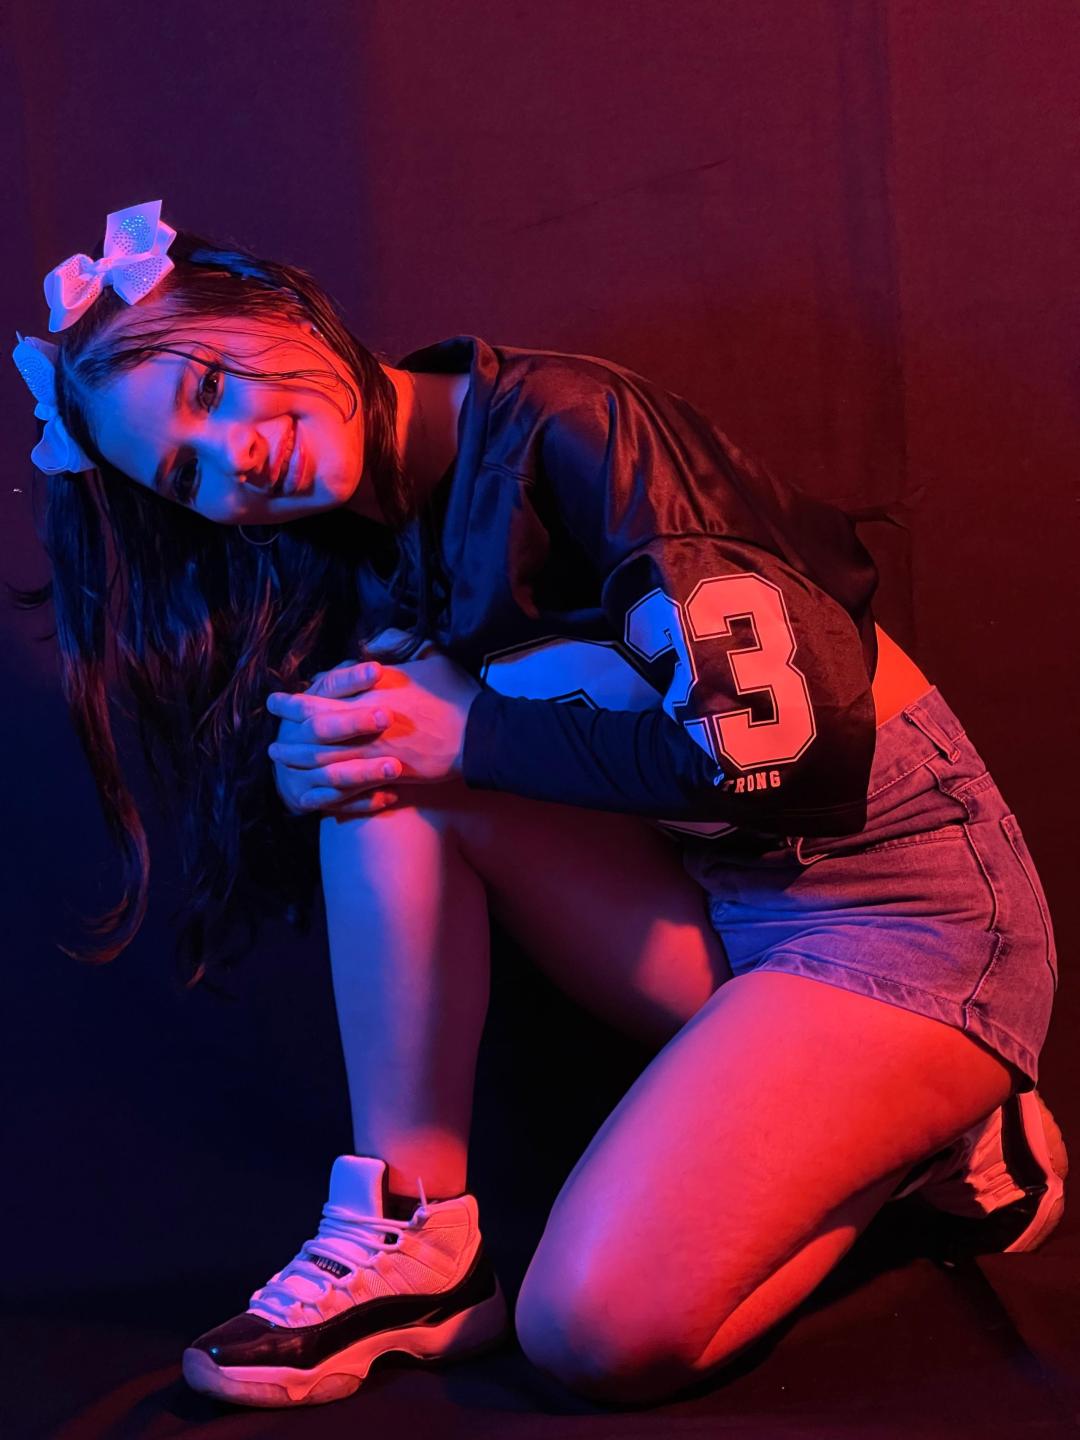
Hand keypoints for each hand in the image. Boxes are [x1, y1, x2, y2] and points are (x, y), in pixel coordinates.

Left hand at [266, 647, 481, 805]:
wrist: (480, 734)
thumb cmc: (456, 694)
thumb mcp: (430, 656)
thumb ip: (399, 644)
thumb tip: (374, 642)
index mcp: (373, 689)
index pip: (323, 693)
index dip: (296, 700)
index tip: (276, 701)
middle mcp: (367, 720)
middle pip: (316, 729)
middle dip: (290, 735)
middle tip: (273, 742)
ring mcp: (376, 749)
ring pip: (326, 758)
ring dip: (300, 762)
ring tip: (284, 763)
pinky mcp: (389, 773)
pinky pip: (351, 783)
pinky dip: (329, 787)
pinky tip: (315, 789)